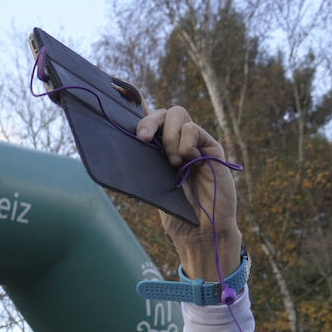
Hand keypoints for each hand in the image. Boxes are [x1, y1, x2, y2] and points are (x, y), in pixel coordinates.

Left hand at [136, 105, 240, 280]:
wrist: (200, 230)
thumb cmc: (175, 213)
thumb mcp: (150, 186)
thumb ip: (142, 164)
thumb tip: (121, 144)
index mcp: (161, 150)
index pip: (150, 121)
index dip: (136, 107)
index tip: (119, 101)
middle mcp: (178, 142)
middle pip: (164, 112)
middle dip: (150, 120)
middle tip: (144, 139)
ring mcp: (195, 143)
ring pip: (178, 114)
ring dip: (170, 135)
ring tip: (171, 162)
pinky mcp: (212, 148)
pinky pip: (194, 130)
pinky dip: (186, 142)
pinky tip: (186, 161)